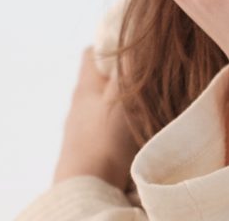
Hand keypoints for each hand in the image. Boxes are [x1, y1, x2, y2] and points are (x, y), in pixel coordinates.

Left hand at [53, 47, 138, 189]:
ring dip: (123, 103)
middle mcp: (80, 105)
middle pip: (101, 80)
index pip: (92, 53)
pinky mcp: (89, 151)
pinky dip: (121, 126)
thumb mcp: (122, 96)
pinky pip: (107, 129)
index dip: (110, 44)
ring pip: (105, 106)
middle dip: (123, 76)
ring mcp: (82, 130)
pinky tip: (137, 131)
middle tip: (148, 75)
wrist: (89, 188)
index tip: (134, 44)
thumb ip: (130, 68)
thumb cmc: (104, 139)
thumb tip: (141, 40)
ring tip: (147, 104)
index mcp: (85, 87)